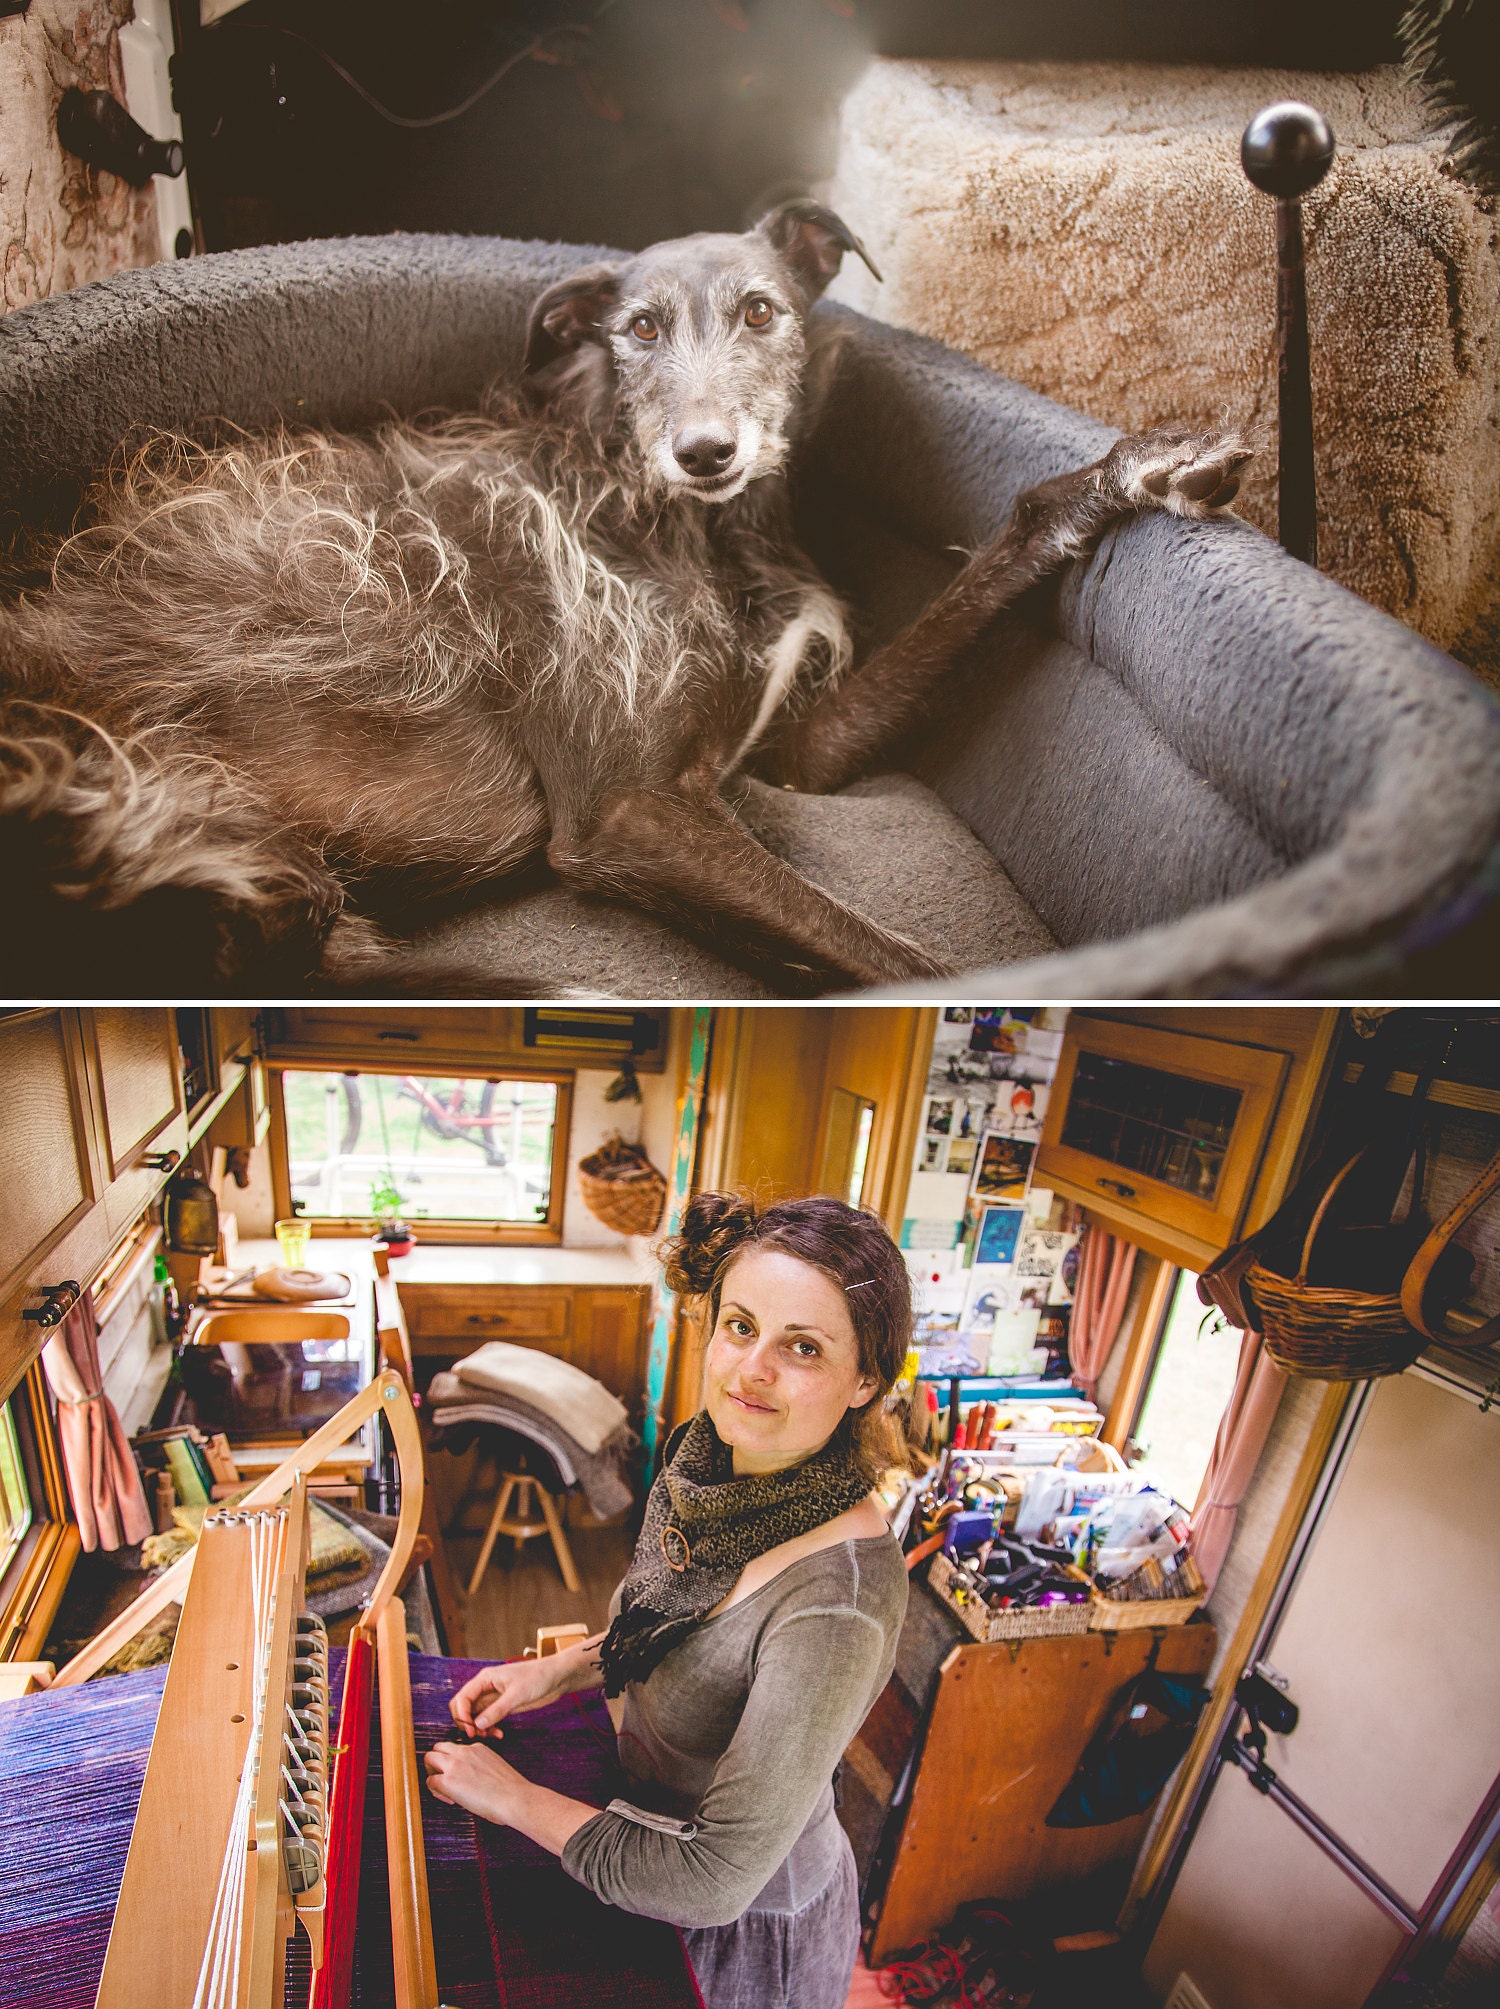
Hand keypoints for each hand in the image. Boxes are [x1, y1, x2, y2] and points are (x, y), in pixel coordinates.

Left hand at [424, 1738, 527, 1825]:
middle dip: (436, 1762)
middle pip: (438, 1747)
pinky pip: (431, 1781)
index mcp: (478, 1748)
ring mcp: (455, 1764)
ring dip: (431, 1772)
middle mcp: (465, 1751)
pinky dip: (435, 1791)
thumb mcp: (495, 1768)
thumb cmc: (510, 1790)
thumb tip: (473, 1780)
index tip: (460, 1777)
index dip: (453, 1762)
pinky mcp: (449, 1780)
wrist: (514, 1798)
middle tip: (443, 1779)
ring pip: (429, 1758)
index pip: (456, 1748)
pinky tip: (449, 1800)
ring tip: (441, 1789)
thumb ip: (480, 1768)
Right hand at [449, 1635, 602, 1736]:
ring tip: (492, 1736)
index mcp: (485, 1679)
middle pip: (464, 1707)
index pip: (462, 1698)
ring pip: (475, 1715)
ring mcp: (494, 1697)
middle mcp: (486, 1687)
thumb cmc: (538, 1677)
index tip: (471, 1731)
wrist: (557, 1677)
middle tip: (478, 1736)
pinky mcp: (503, 1706)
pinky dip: (489, 1728)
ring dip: (479, 1728)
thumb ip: (497, 1710)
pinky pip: (488, 1719)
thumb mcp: (517, 1694)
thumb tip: (477, 1725)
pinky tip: (499, 1734)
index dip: (462, 1716)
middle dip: (467, 1723)